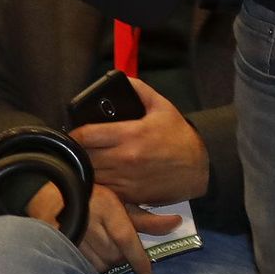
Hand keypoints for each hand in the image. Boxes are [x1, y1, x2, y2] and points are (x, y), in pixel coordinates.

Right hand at [25, 179, 177, 273]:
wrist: (50, 191)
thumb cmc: (94, 194)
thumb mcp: (121, 201)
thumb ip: (147, 217)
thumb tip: (177, 223)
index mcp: (108, 207)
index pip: (126, 238)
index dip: (138, 259)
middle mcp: (90, 222)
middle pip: (114, 255)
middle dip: (123, 257)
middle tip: (123, 250)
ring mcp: (73, 235)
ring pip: (99, 263)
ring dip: (108, 262)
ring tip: (107, 249)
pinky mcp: (61, 244)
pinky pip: (82, 264)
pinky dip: (92, 264)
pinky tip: (93, 255)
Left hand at [70, 79, 209, 205]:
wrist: (199, 167)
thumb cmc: (179, 136)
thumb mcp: (163, 107)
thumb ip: (140, 90)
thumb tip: (120, 78)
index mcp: (131, 134)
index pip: (86, 135)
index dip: (75, 133)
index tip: (75, 133)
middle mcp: (124, 158)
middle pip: (84, 156)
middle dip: (79, 150)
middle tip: (81, 147)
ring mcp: (125, 179)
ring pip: (90, 175)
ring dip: (87, 167)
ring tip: (89, 160)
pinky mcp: (128, 195)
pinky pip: (102, 190)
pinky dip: (98, 183)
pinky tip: (103, 175)